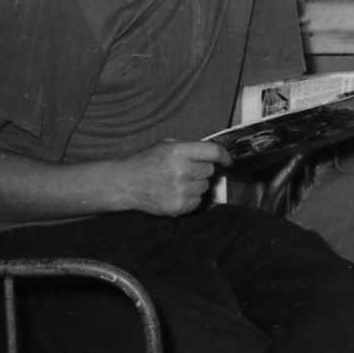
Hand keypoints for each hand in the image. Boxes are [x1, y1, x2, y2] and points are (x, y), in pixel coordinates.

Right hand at [111, 140, 231, 216]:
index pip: (213, 152)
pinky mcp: (178, 206)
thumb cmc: (146, 162)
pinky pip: (198, 201)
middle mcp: (181, 171)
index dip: (224, 156)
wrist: (125, 183)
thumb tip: (215, 154)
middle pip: (210, 171)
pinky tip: (175, 192)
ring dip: (196, 185)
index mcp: (178, 152)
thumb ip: (190, 148)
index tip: (228, 161)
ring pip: (205, 187)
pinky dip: (191, 198)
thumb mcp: (166, 145)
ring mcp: (180, 190)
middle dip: (201, 170)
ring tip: (177, 182)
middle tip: (185, 170)